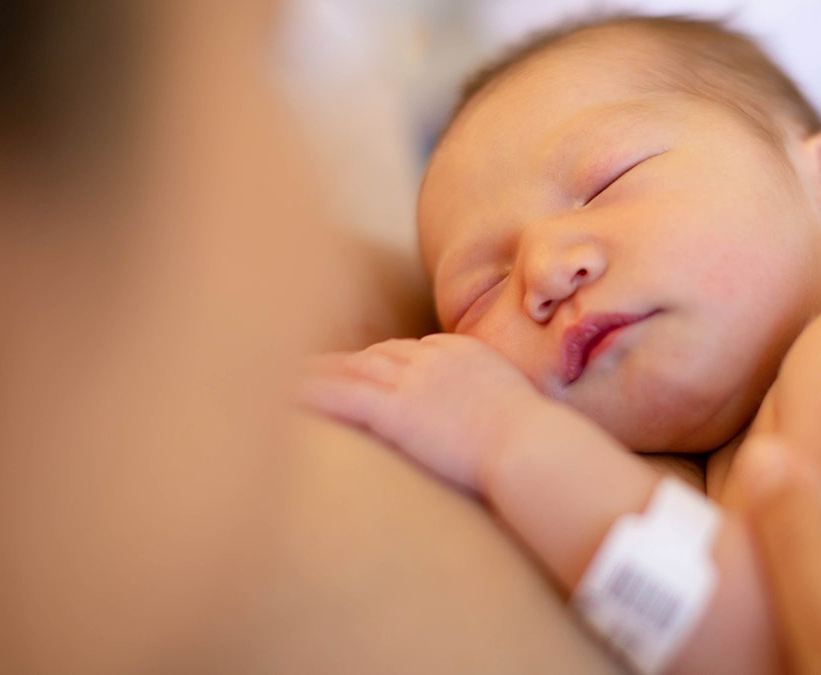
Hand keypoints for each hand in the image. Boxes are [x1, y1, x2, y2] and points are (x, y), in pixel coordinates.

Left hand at [299, 334, 551, 490]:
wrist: (533, 447)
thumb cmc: (537, 443)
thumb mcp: (520, 410)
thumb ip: (498, 409)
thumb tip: (502, 428)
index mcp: (463, 353)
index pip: (413, 350)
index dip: (384, 360)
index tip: (366, 370)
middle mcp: (433, 358)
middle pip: (378, 353)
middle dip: (347, 361)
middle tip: (314, 368)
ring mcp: (412, 381)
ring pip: (352, 367)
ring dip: (317, 371)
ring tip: (284, 376)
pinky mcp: (396, 409)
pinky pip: (341, 394)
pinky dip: (310, 392)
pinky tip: (283, 395)